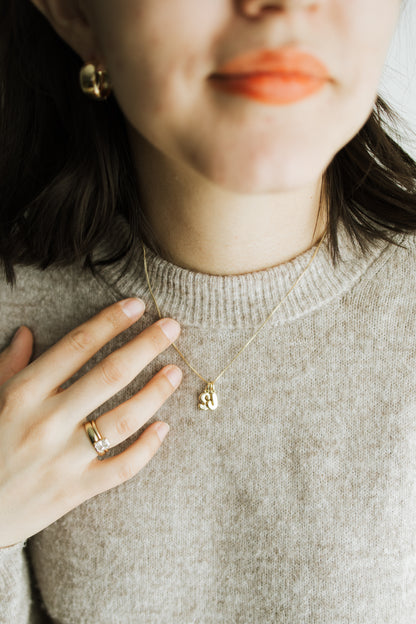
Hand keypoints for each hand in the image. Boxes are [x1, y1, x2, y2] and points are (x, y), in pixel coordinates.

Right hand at [0, 299, 181, 547]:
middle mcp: (46, 422)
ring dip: (155, 392)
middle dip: (146, 346)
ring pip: (123, 419)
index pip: (77, 346)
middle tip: (172, 327)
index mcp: (23, 393)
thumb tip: (28, 332)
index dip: (111, 321)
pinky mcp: (75, 490)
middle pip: (110, 375)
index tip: (137, 306)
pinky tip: (164, 427)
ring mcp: (63, 459)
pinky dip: (147, 447)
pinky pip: (122, 467)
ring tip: (174, 372)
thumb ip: (10, 364)